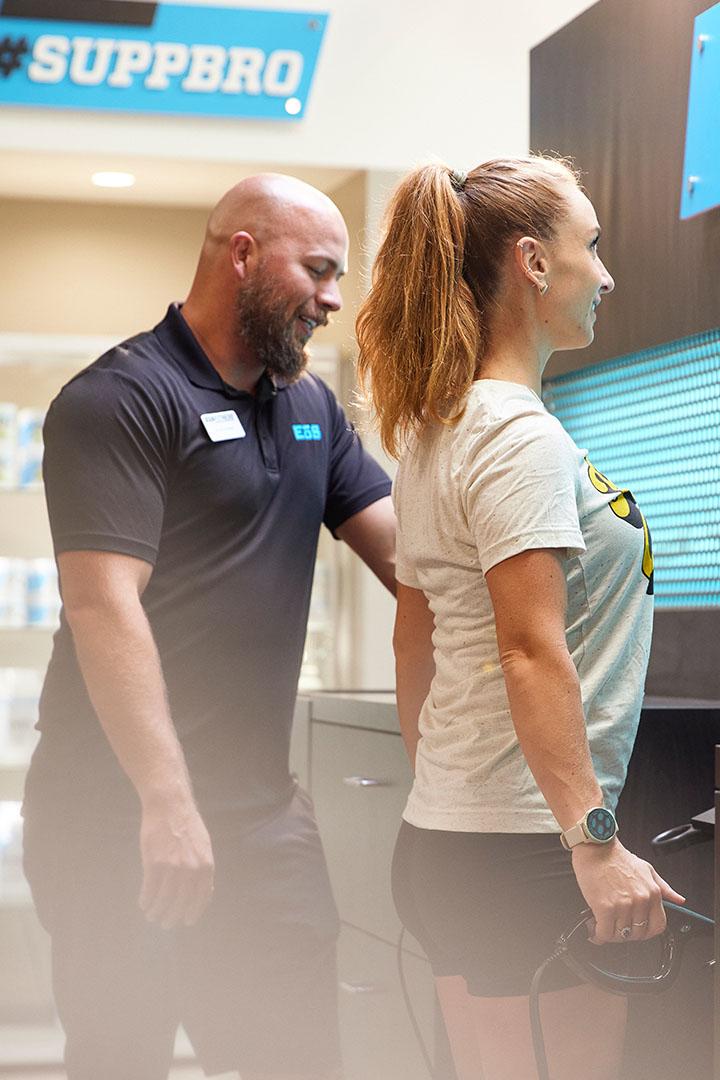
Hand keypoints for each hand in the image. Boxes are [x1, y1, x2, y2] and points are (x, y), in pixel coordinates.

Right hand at [138, 799, 214, 929]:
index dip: (194, 912)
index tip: (186, 921)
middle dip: (173, 916)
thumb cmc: (187, 824)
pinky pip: (150, 890)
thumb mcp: (204, 845)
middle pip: (181, 903)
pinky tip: (144, 904)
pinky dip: (146, 900)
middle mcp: (191, 870)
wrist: (170, 805)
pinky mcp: (154, 864)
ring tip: (152, 916)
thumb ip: (204, 867)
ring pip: (164, 900)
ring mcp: (172, 868)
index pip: (202, 897)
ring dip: (157, 911)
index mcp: (206, 865)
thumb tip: (205, 890)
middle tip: (166, 923)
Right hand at [572, 839, 684, 943]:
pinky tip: (595, 929)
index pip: (658, 927)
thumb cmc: (617, 857)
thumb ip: (664, 888)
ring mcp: (623, 905)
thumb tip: (679, 900)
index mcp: (653, 893)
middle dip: (627, 933)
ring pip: (620, 935)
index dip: (646, 932)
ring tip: (604, 925)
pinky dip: (599, 934)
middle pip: (637, 933)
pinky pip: (605, 932)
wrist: (596, 846)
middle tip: (617, 926)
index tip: (637, 930)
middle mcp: (640, 901)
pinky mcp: (605, 907)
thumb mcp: (647, 869)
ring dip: (611, 934)